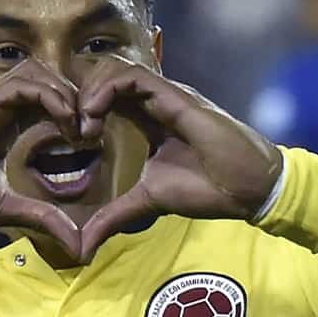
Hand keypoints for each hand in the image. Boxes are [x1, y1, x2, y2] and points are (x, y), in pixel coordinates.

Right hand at [0, 59, 81, 256]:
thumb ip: (41, 218)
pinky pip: (19, 85)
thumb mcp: (6, 210)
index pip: (48, 103)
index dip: (76, 114)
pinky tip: (63, 121)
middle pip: (47, 80)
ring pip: (36, 74)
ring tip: (79, 123)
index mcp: (7, 130)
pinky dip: (48, 96)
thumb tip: (78, 246)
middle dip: (77, 97)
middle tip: (92, 129)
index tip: (94, 142)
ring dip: (65, 92)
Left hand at [78, 55, 282, 260]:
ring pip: (115, 68)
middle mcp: (152, 101)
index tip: (72, 140)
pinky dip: (106, 90)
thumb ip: (113, 217)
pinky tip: (94, 117)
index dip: (81, 109)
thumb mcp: (146, 202)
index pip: (104, 96)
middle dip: (78, 97)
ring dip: (89, 92)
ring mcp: (164, 95)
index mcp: (145, 119)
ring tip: (83, 125)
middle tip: (72, 130)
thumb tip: (82, 247)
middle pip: (104, 75)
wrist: (245, 188)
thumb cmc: (204, 189)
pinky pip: (133, 75)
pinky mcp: (174, 95)